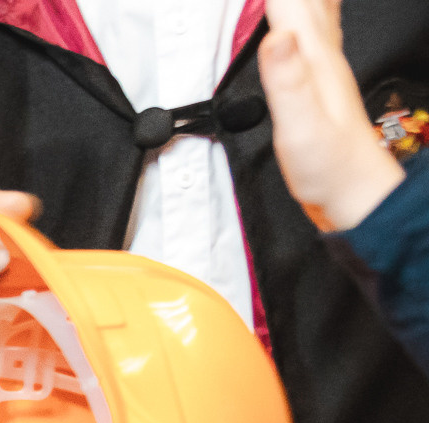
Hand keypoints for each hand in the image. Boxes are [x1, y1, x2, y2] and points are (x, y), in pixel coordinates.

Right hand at [260, 0, 404, 231]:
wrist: (355, 193)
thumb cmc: (329, 166)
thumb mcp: (301, 126)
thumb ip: (288, 80)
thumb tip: (278, 34)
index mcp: (312, 58)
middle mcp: (321, 53)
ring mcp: (323, 64)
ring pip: (313, 4)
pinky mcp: (317, 78)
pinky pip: (310, 25)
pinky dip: (301, 6)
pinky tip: (300, 9)